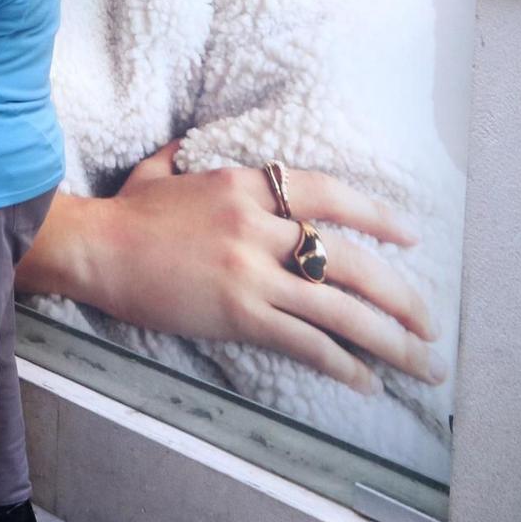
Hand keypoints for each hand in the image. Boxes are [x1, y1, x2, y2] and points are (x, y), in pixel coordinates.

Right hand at [42, 141, 442, 394]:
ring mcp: (250, 270)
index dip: (376, 216)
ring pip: (340, 306)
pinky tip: (363, 380)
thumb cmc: (121, 213)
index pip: (328, 195)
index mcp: (243, 185)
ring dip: (389, 338)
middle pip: (350, 259)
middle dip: (400, 294)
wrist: (91, 247)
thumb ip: (185, 155)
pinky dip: (341, 363)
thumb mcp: (159, 170)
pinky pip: (305, 340)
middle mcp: (256, 225)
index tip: (409, 236)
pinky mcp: (238, 311)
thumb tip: (189, 141)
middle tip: (429, 320)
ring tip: (419, 361)